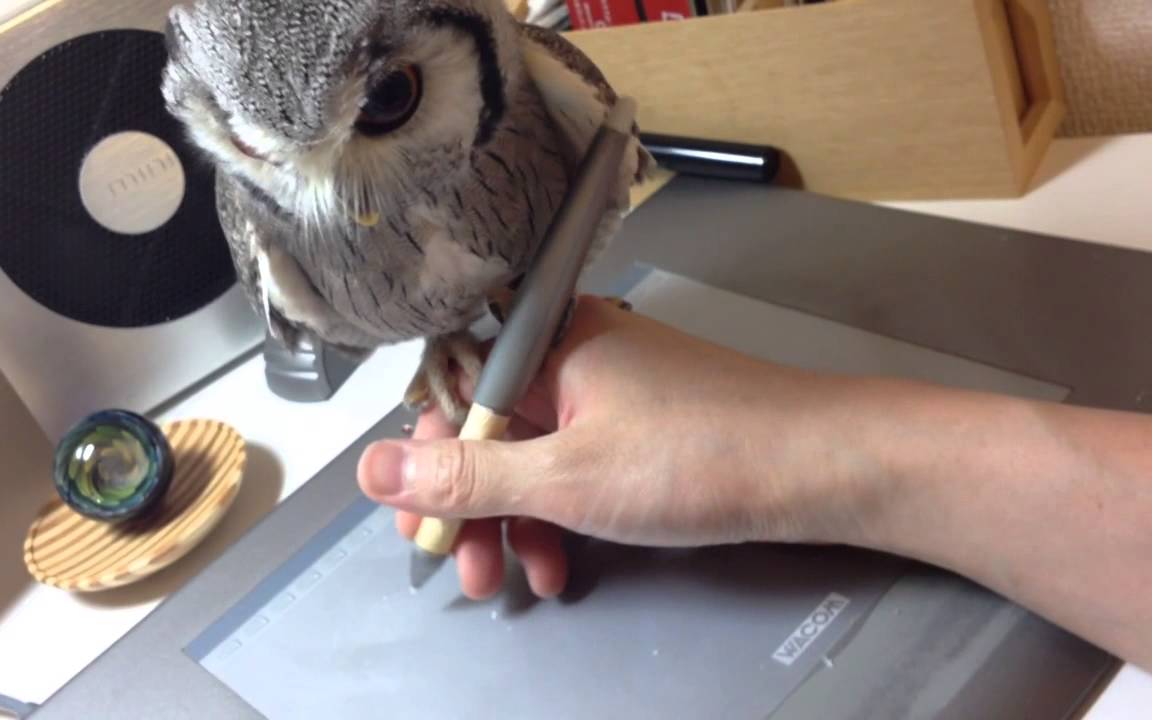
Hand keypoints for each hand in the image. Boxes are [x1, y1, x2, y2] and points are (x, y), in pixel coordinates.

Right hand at [356, 295, 870, 599]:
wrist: (820, 467)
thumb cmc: (703, 454)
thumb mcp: (567, 477)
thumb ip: (468, 476)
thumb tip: (375, 466)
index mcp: (550, 338)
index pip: (455, 385)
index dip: (428, 454)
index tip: (418, 514)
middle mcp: (574, 352)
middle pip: (490, 427)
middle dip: (471, 504)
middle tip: (464, 563)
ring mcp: (609, 391)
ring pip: (532, 456)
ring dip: (515, 522)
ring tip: (517, 578)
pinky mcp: (637, 427)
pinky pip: (574, 468)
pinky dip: (560, 516)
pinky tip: (561, 564)